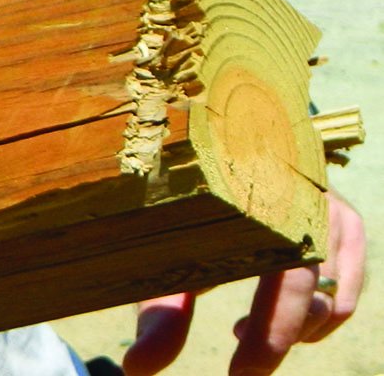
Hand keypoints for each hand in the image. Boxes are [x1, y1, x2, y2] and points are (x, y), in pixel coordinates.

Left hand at [123, 190, 363, 374]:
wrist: (225, 132)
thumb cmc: (189, 190)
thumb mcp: (169, 241)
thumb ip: (160, 304)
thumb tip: (138, 369)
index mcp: (261, 190)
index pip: (288, 272)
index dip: (270, 330)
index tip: (241, 372)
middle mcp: (306, 193)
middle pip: (313, 288)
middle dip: (278, 334)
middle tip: (242, 365)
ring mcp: (331, 203)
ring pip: (333, 295)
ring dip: (295, 326)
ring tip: (245, 331)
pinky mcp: (344, 216)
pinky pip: (346, 290)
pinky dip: (316, 316)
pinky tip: (272, 319)